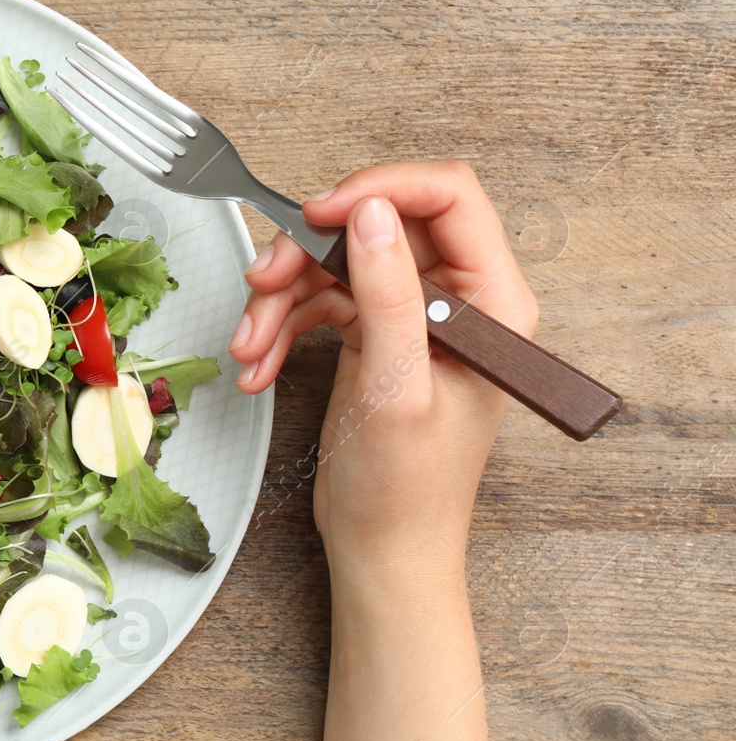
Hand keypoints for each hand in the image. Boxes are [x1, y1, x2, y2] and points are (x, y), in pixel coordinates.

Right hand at [230, 161, 538, 566]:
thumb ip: (388, 294)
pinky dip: (280, 326)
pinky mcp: (374, 335)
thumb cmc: (408, 491)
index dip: (379, 190)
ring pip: (336, 263)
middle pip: (377, 226)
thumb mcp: (396, 389)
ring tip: (249, 345)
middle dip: (308, 254)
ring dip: (282, 298)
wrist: (384, 549)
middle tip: (262, 283)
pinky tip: (258, 362)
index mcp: (492, 303)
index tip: (317, 212)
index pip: (447, 197)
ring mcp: (411, 316)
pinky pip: (319, 302)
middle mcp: (456, 299)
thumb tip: (371, 214)